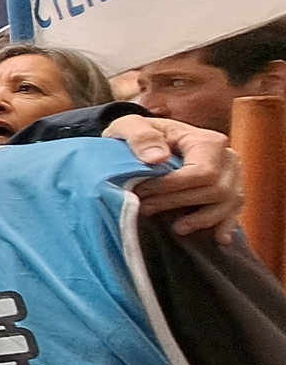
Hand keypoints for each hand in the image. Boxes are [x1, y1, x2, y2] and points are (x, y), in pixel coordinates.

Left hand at [102, 115, 243, 242]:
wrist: (145, 141)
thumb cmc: (138, 134)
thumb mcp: (129, 126)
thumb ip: (141, 137)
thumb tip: (158, 159)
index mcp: (205, 140)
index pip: (201, 172)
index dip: (172, 187)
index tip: (141, 193)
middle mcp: (226, 157)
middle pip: (216, 190)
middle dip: (179, 203)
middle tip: (146, 209)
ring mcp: (232, 175)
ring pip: (227, 203)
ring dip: (202, 219)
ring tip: (176, 228)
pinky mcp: (230, 190)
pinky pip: (235, 210)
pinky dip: (226, 224)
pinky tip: (218, 238)